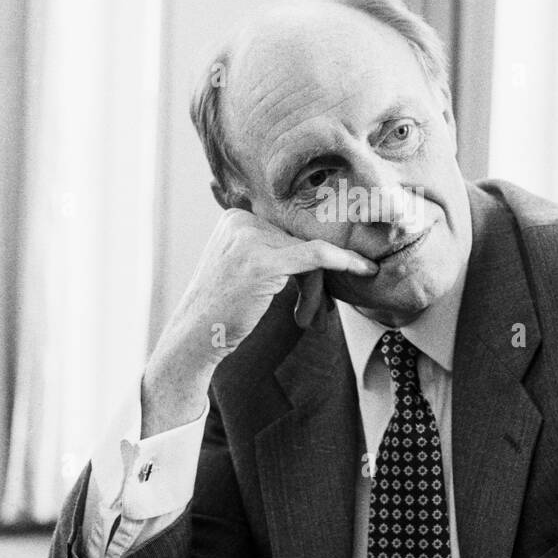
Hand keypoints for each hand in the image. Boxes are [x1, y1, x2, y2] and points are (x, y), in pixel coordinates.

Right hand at [140, 208, 378, 434]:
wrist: (192, 340)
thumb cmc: (222, 312)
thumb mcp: (243, 270)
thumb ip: (272, 250)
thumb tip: (323, 247)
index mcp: (236, 217)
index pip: (289, 232)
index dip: (309, 263)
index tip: (324, 285)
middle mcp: (241, 220)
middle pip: (301, 241)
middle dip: (314, 279)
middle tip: (314, 312)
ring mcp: (250, 238)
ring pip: (311, 253)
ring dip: (317, 290)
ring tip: (309, 318)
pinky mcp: (263, 261)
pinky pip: (317, 257)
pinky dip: (345, 262)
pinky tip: (365, 269)